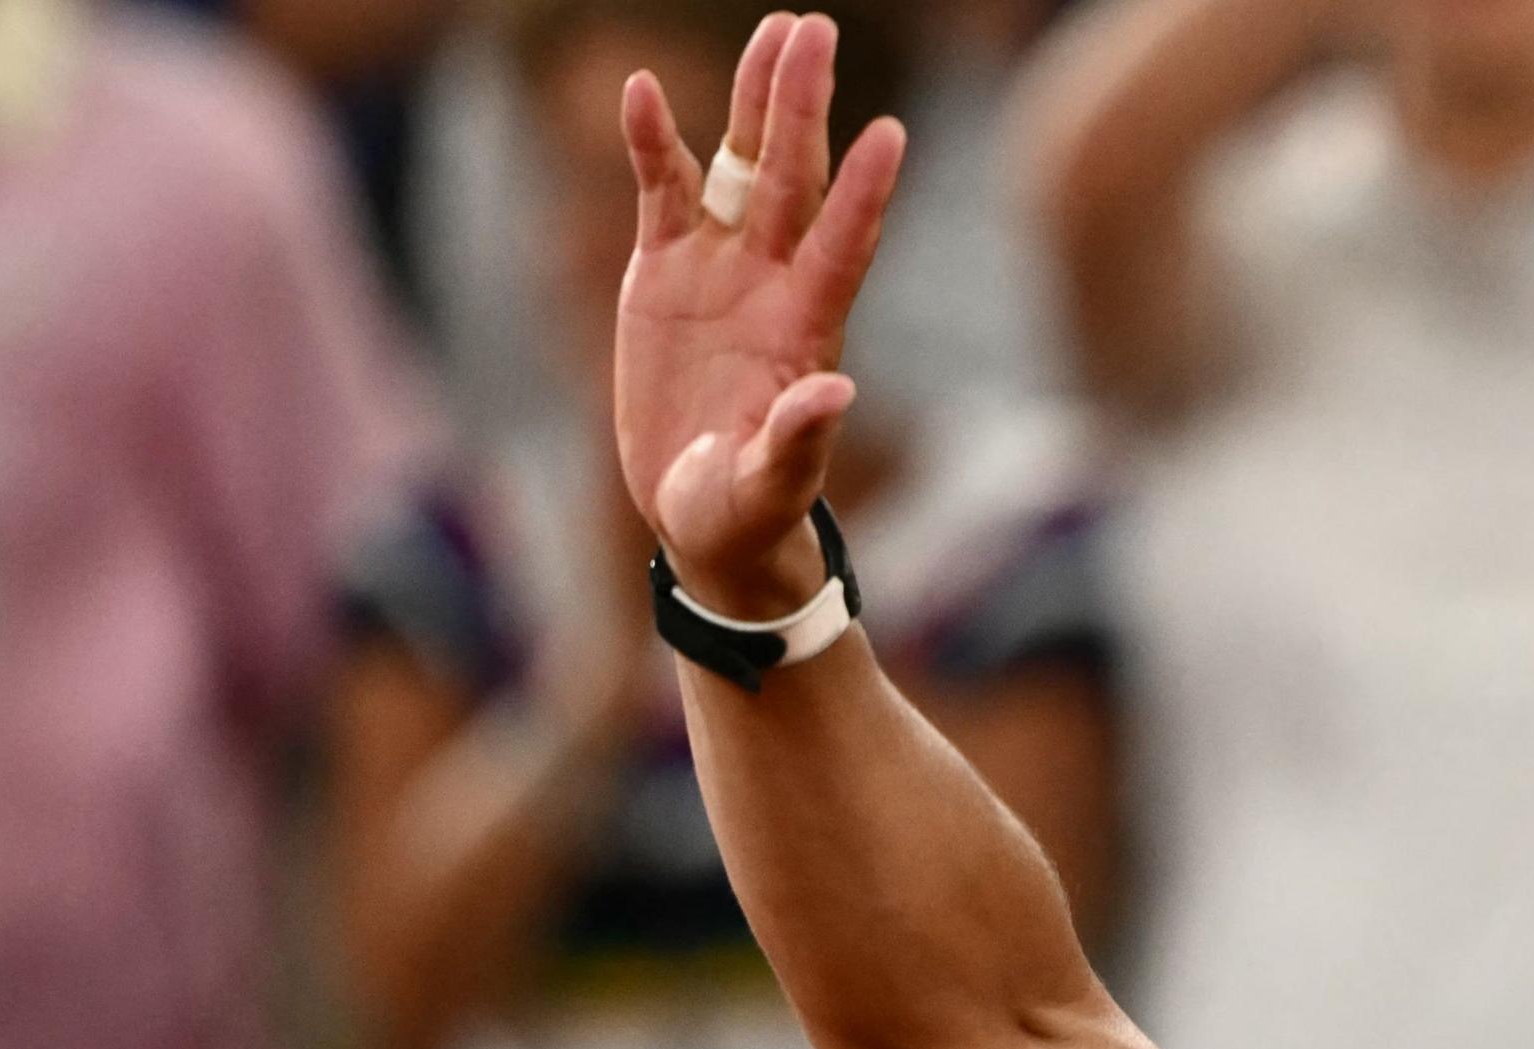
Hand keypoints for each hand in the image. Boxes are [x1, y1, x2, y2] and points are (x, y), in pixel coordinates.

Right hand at [613, 12, 903, 620]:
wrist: (702, 514)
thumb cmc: (746, 511)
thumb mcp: (767, 487)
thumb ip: (799, 440)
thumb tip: (837, 393)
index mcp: (808, 331)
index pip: (844, 245)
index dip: (863, 192)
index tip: (891, 133)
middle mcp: (773, 281)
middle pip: (795, 177)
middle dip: (803, 106)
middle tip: (814, 28)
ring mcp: (722, 267)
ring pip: (743, 166)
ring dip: (757, 102)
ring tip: (778, 31)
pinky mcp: (665, 269)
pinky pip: (663, 190)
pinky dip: (652, 143)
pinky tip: (641, 89)